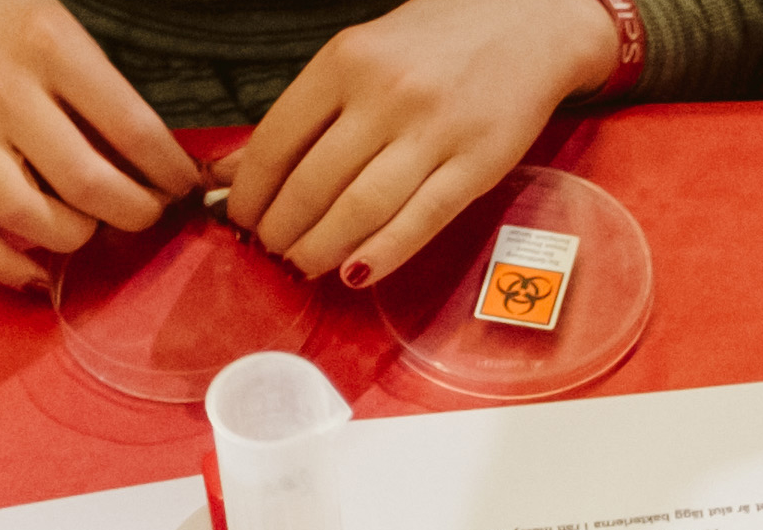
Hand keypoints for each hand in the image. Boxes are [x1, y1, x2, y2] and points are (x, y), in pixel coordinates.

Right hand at [0, 0, 193, 287]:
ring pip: (24, 213)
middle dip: (133, 212)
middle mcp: (4, 90)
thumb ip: (100, 87)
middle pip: (85, 182)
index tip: (182, 184)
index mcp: (48, 47)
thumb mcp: (57, 25)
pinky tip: (36, 273)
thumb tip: (156, 161)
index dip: (169, 171)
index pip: (131, 128)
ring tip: (90, 228)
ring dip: (73, 238)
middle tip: (146, 212)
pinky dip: (4, 264)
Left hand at [230, 0, 614, 285]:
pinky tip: (356, 271)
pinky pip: (419, 222)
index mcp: (346, 60)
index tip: (241, 218)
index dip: (250, 192)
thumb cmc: (437, 42)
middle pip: (313, 184)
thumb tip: (233, 169)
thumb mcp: (359, 55)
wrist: (529, 22)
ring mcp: (434, 131)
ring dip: (321, 248)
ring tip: (305, 263)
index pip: (277, 141)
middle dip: (282, 229)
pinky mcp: (476, 164)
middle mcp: (387, 94)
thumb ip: (303, 112)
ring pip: (360, 210)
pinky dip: (381, 254)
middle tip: (273, 249)